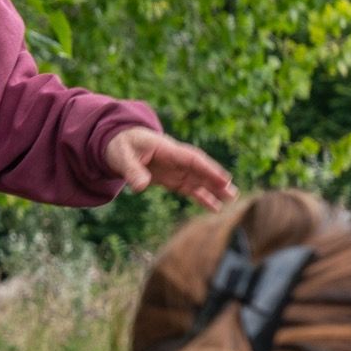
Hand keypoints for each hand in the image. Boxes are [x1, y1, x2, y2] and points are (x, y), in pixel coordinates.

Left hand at [104, 123, 234, 208]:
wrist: (118, 143)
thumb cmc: (120, 146)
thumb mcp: (122, 157)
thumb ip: (132, 171)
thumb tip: (140, 187)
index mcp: (166, 149)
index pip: (191, 159)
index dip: (207, 169)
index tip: (223, 178)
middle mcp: (175, 159)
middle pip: (200, 169)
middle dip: (215, 180)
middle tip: (232, 192)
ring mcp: (175, 169)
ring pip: (198, 179)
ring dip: (214, 189)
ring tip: (231, 200)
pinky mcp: (171, 178)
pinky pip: (190, 188)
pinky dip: (202, 197)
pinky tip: (214, 207)